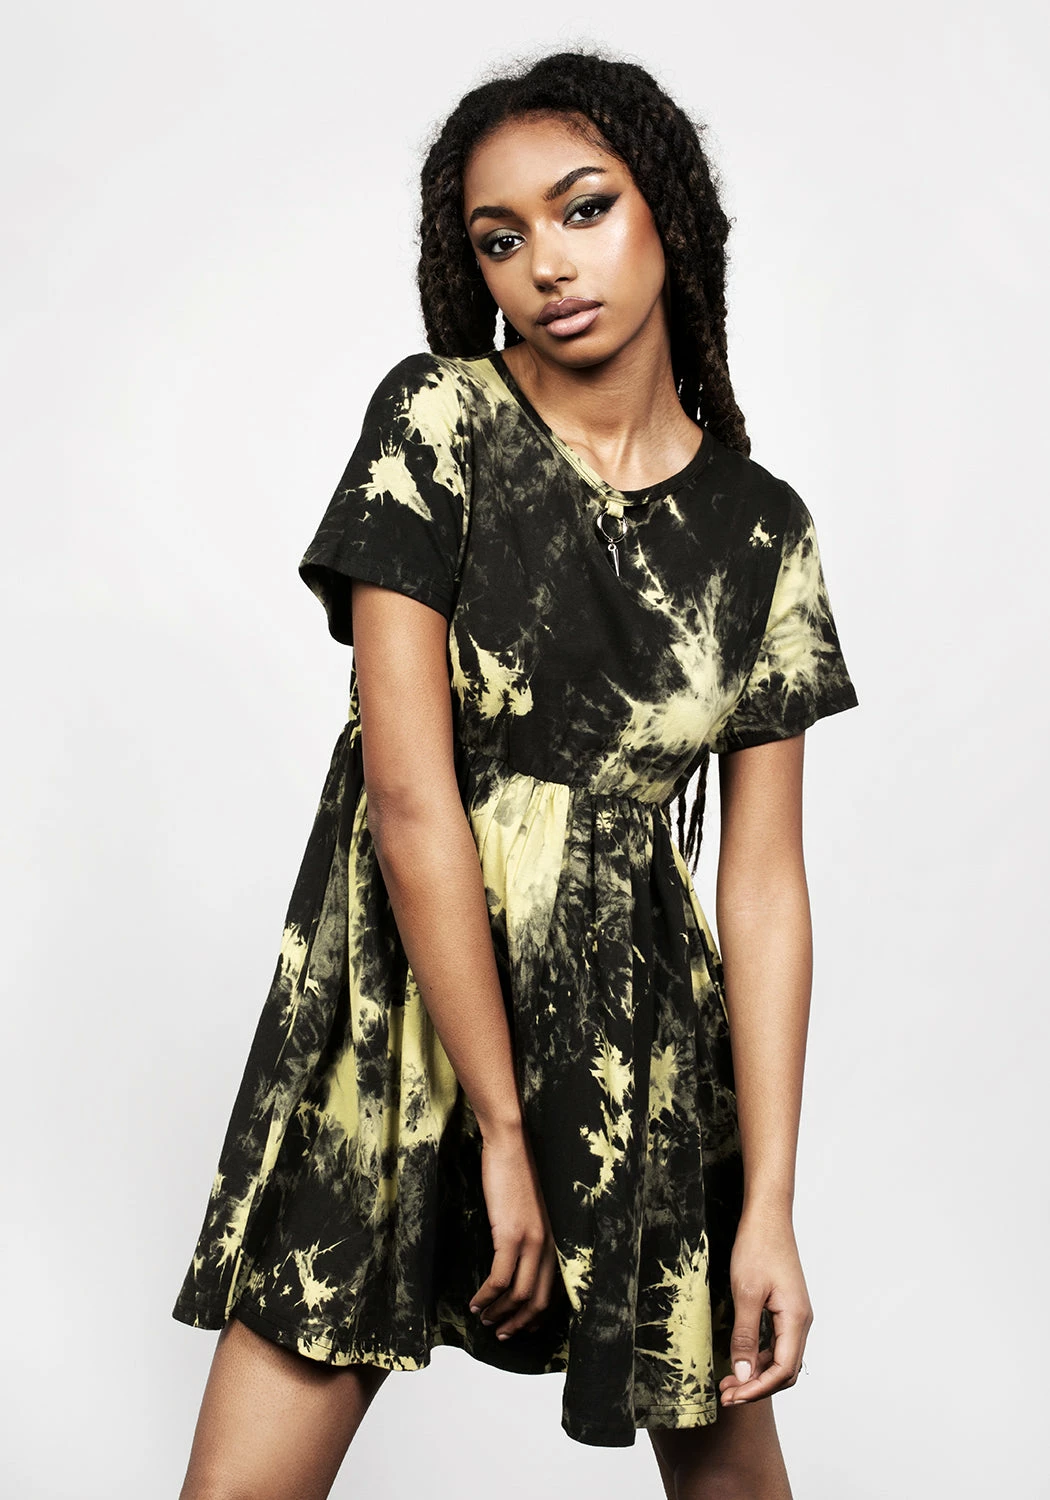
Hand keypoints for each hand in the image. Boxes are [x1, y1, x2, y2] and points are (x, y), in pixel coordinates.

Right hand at [468, 1123, 558, 1339]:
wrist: (511, 1147)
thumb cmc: (516, 1175)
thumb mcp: (529, 1213)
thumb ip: (529, 1237)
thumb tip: (515, 1263)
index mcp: (555, 1241)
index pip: (553, 1292)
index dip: (537, 1317)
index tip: (521, 1328)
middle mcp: (549, 1246)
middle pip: (538, 1301)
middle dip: (518, 1323)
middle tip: (500, 1333)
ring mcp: (531, 1242)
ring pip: (519, 1296)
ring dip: (499, 1313)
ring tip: (483, 1320)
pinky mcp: (511, 1236)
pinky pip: (499, 1280)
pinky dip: (486, 1297)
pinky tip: (475, 1302)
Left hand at [718, 1203, 812, 1406]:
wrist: (767, 1216)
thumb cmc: (757, 1247)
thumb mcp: (745, 1293)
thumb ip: (745, 1336)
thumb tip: (743, 1373)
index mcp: (796, 1319)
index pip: (782, 1371)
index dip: (757, 1389)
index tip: (732, 1397)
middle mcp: (801, 1321)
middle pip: (784, 1370)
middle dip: (756, 1386)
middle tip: (726, 1395)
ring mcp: (795, 1314)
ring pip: (780, 1358)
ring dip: (756, 1373)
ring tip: (728, 1381)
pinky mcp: (786, 1307)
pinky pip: (776, 1342)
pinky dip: (758, 1356)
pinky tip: (739, 1359)